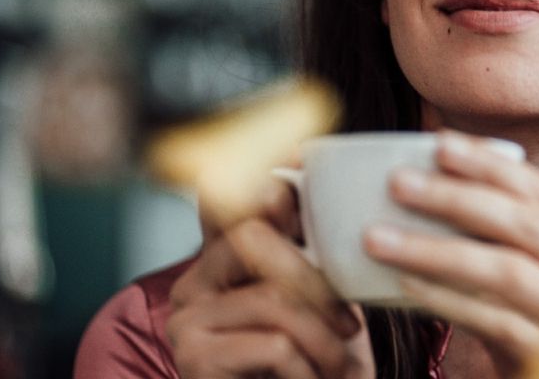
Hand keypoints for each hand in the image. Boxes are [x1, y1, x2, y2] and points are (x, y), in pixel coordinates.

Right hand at [167, 182, 374, 377]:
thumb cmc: (307, 369)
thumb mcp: (312, 307)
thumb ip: (310, 260)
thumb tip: (326, 178)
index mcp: (217, 263)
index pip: (238, 203)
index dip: (271, 190)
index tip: (299, 193)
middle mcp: (190, 286)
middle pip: (255, 239)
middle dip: (316, 279)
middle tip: (351, 324)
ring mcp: (186, 323)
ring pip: (275, 299)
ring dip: (324, 338)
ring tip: (341, 365)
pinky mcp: (194, 360)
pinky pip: (273, 344)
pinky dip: (309, 367)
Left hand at [362, 130, 538, 377]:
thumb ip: (519, 249)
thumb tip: (442, 189)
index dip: (490, 164)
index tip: (438, 143)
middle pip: (525, 224)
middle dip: (456, 197)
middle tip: (398, 182)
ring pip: (506, 270)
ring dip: (435, 249)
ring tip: (379, 237)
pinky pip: (494, 321)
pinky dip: (446, 299)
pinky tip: (404, 287)